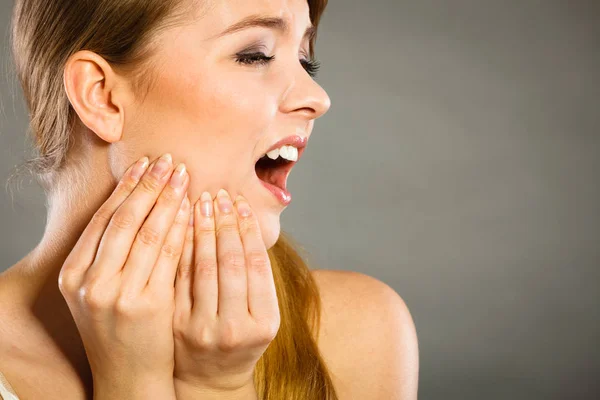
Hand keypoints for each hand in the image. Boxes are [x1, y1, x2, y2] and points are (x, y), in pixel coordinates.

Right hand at [57, 153, 190, 397]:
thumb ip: (107, 253)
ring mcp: (117, 294)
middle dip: (149, 185)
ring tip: (183, 176)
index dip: (127, 187)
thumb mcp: (97, 290)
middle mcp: (90, 282)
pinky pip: (168, 255)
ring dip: (167, 199)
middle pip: (125, 220)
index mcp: (73, 274)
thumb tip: (132, 200)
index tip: (145, 163)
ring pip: (147, 232)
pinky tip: (190, 209)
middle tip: (169, 160)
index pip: (103, 219)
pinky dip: (180, 228)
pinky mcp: (147, 304)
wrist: (128, 375)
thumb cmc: (117, 328)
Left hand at [172, 189, 280, 392]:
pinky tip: (180, 224)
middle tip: (219, 193)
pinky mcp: (175, 326)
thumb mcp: (261, 315)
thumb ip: (258, 277)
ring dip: (201, 229)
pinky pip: (178, 278)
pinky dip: (180, 247)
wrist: (208, 378)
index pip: (257, 264)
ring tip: (200, 201)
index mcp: (264, 323)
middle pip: (230, 262)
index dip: (249, 229)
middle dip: (224, 222)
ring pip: (202, 267)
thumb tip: (246, 220)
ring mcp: (202, 329)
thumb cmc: (239, 337)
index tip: (240, 202)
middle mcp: (234, 328)